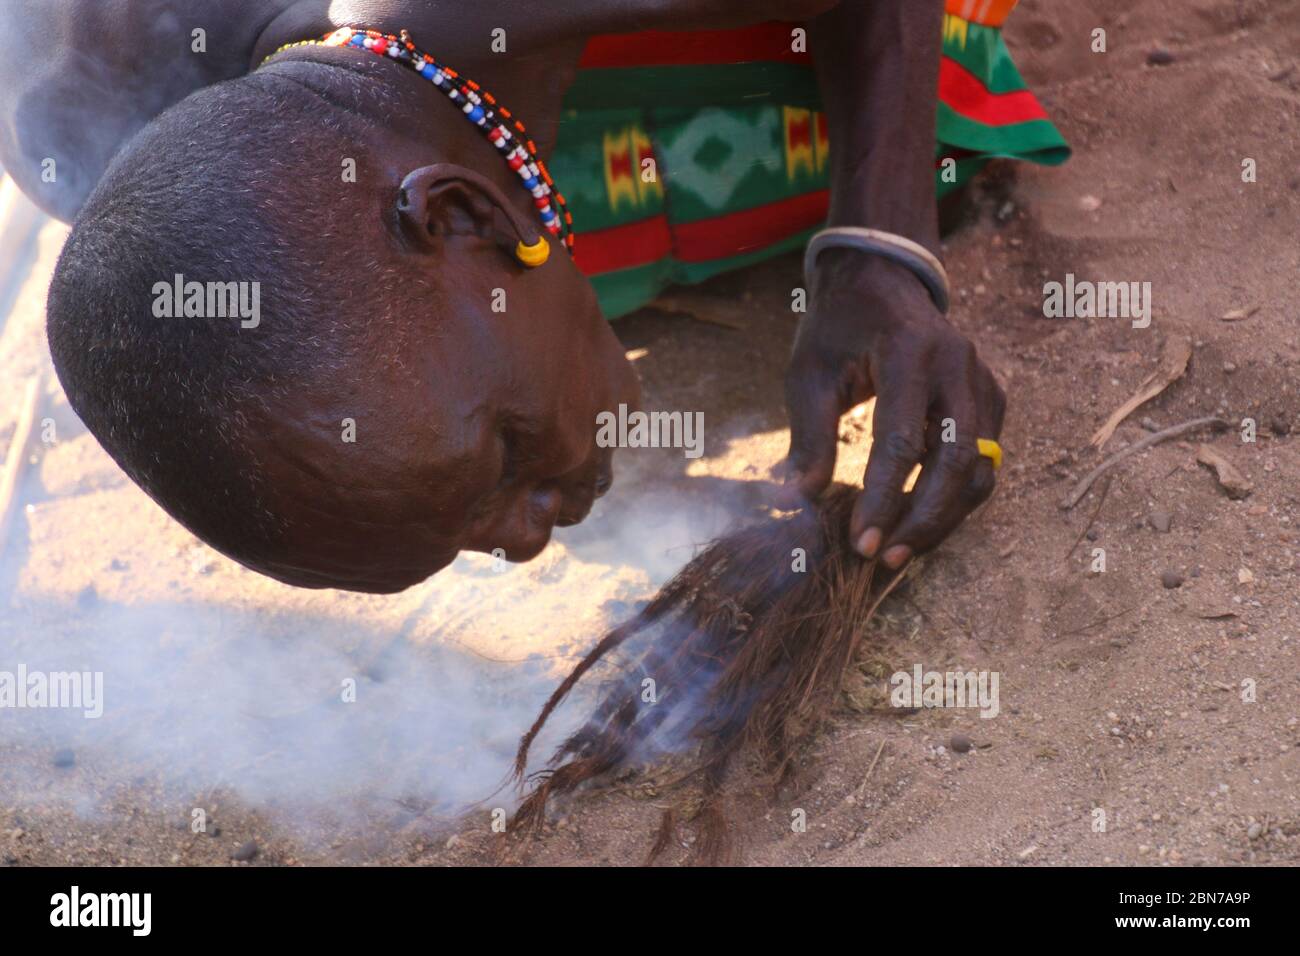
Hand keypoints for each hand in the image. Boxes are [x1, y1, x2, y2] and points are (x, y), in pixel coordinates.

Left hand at [782, 250, 1005, 567]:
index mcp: (911, 353)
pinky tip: (918, 523)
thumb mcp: (809, 373)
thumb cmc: (839, 327)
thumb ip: (808, 437)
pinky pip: (982, 462)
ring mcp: (983, 384)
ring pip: (979, 469)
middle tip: (884, 559)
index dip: (882, 499)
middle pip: (956, 462)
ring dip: (943, 518)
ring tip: (900, 551)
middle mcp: (960, 367)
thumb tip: (796, 501)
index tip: (859, 543)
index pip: (902, 442)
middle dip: (922, 520)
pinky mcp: (991, 400)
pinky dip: (954, 499)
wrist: (883, 281)